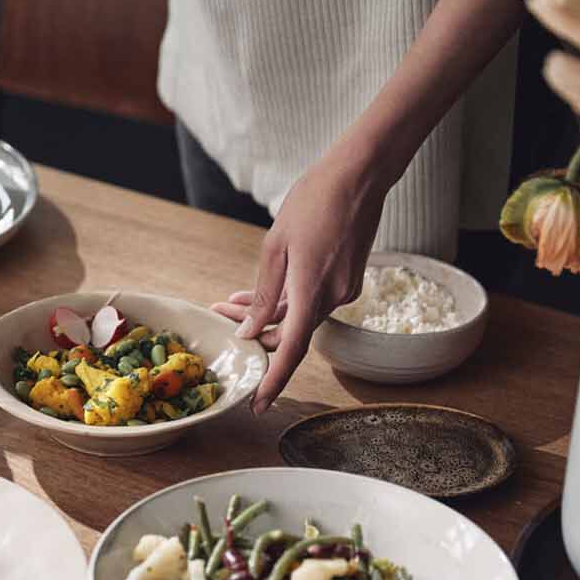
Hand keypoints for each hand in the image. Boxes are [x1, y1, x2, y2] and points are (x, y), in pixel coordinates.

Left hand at [211, 146, 387, 414]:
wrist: (360, 175)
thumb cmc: (314, 202)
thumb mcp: (276, 246)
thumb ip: (263, 294)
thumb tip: (248, 331)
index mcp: (312, 290)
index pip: (293, 349)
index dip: (273, 380)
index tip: (259, 404)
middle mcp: (333, 297)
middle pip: (291, 334)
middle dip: (255, 334)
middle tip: (220, 319)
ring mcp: (343, 291)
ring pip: (299, 316)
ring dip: (266, 315)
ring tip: (230, 300)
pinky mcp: (347, 280)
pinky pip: (311, 301)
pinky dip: (286, 302)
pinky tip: (260, 292)